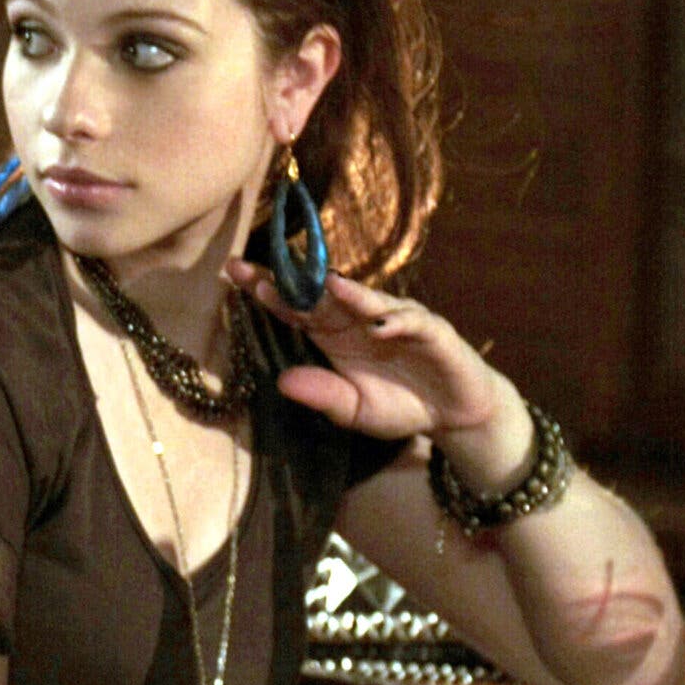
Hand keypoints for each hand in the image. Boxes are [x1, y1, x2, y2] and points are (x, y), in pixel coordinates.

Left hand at [226, 258, 504, 445]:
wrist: (451, 413)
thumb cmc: (399, 405)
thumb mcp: (353, 409)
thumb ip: (322, 395)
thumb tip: (282, 382)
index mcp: (334, 334)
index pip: (295, 307)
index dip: (268, 290)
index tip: (233, 276)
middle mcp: (360, 318)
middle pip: (323, 294)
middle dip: (295, 280)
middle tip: (260, 271)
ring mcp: (396, 319)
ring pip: (366, 300)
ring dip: (346, 293)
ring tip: (323, 284)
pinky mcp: (431, 331)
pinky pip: (412, 321)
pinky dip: (397, 320)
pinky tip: (380, 324)